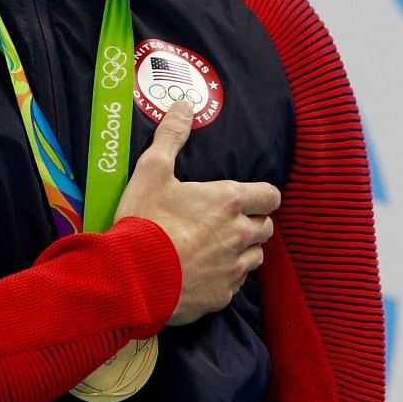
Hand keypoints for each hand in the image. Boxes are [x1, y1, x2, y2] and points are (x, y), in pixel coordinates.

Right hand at [114, 101, 280, 325]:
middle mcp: (239, 235)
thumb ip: (171, 137)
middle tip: (226, 221)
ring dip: (243, 251)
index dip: (263, 196)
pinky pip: (235, 284)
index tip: (247, 198)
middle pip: (266, 228)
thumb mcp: (152, 171)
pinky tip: (203, 273)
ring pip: (255, 258)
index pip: (270, 196)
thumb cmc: (145, 220)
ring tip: (216, 248)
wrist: (132, 277)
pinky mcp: (221, 295)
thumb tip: (183, 106)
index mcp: (228, 202)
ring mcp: (233, 268)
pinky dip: (225, 277)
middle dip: (252, 223)